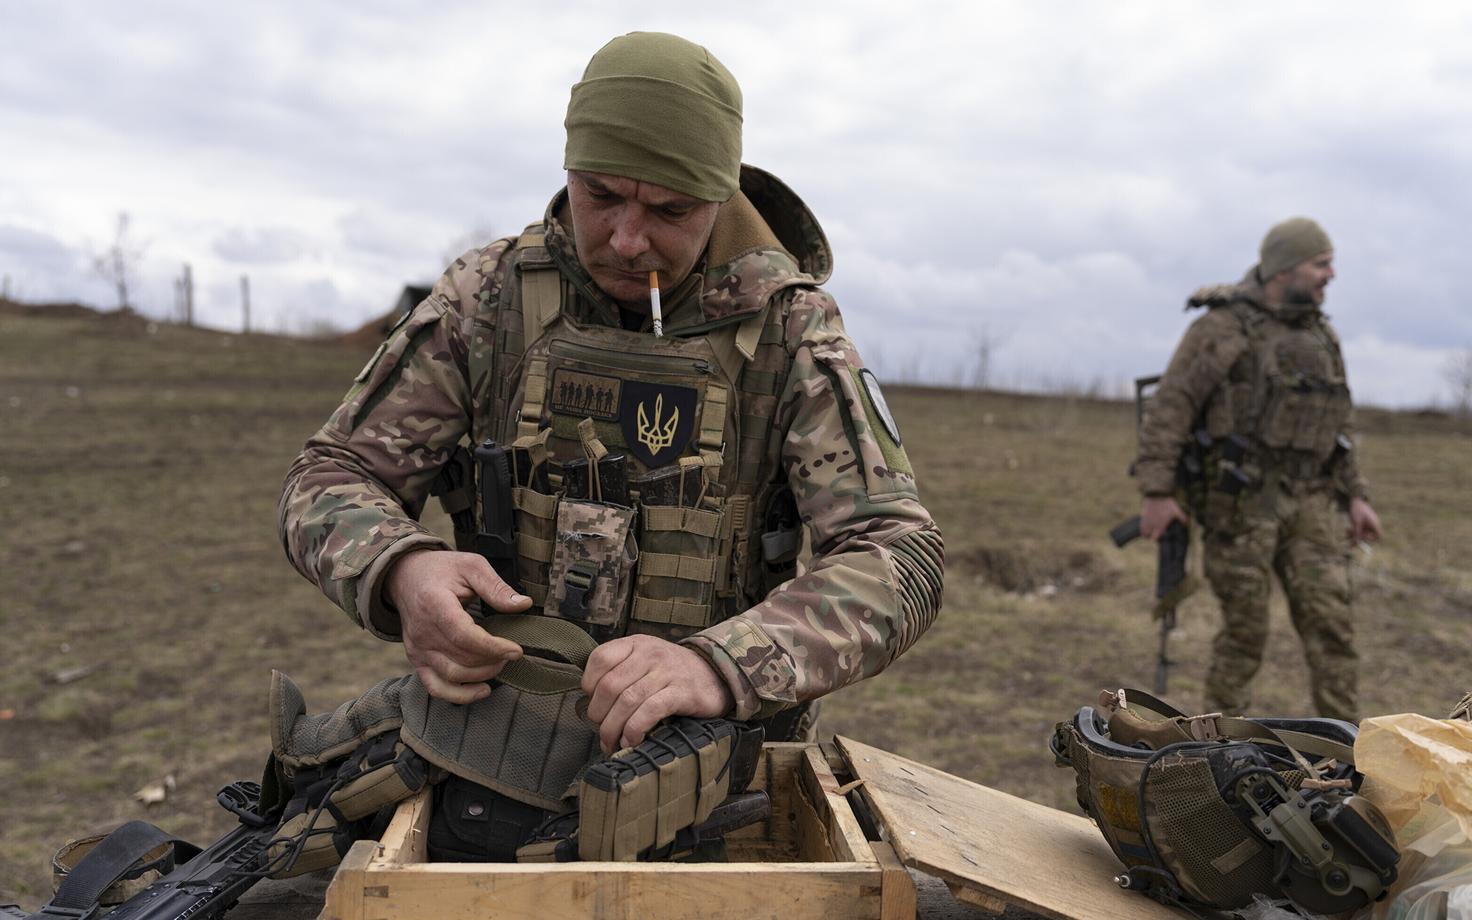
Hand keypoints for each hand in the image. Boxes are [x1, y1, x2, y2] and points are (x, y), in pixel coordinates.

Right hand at [385, 550, 531, 703]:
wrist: (405, 576)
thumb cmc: (441, 570)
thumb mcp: (471, 566)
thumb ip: (496, 586)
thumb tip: (524, 604)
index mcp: (435, 604)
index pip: (464, 636)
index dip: (493, 647)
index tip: (516, 650)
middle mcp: (422, 631)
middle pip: (461, 659)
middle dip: (493, 661)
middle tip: (511, 653)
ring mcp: (417, 649)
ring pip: (452, 676)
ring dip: (481, 676)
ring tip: (500, 664)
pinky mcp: (417, 660)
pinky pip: (435, 687)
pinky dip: (459, 695)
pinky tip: (482, 690)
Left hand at [581, 635, 733, 753]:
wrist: (716, 674)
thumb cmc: (673, 673)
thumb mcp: (646, 660)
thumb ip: (621, 671)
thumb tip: (591, 702)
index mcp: (636, 644)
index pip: (600, 659)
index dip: (589, 685)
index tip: (594, 704)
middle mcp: (650, 654)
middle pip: (610, 686)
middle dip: (599, 715)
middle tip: (602, 732)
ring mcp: (667, 672)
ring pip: (627, 701)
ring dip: (613, 728)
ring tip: (612, 743)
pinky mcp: (683, 692)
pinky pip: (650, 710)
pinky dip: (635, 729)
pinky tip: (632, 741)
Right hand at [1140, 496, 1187, 540]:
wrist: (1157, 494)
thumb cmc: (1168, 503)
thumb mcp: (1177, 510)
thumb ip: (1182, 518)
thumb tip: (1186, 524)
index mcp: (1160, 525)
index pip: (1155, 537)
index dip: (1156, 537)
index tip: (1158, 536)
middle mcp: (1152, 524)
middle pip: (1147, 535)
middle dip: (1149, 536)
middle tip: (1152, 534)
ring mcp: (1146, 520)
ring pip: (1142, 530)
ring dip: (1144, 531)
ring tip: (1147, 531)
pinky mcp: (1142, 515)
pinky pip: (1141, 523)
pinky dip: (1142, 525)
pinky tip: (1145, 523)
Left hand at [1347, 497, 1382, 543]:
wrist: (1354, 500)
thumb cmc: (1357, 510)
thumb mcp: (1356, 522)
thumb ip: (1357, 532)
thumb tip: (1357, 543)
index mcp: (1375, 524)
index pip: (1379, 536)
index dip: (1372, 539)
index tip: (1363, 537)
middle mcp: (1372, 526)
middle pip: (1368, 537)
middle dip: (1359, 538)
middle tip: (1350, 537)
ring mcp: (1367, 525)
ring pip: (1362, 535)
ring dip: (1354, 535)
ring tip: (1346, 531)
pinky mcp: (1362, 525)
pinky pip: (1358, 531)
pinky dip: (1353, 532)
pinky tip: (1347, 530)